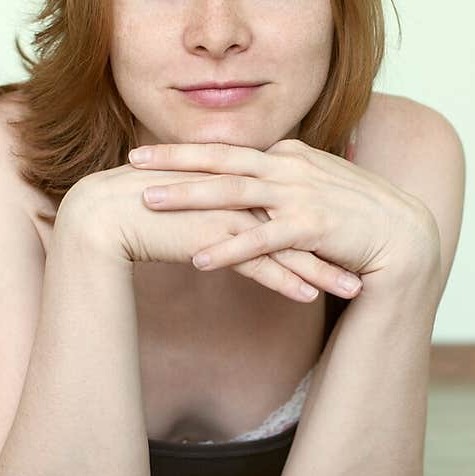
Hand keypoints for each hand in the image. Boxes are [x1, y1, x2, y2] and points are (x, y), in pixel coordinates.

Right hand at [62, 161, 364, 303]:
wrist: (102, 214)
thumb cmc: (142, 210)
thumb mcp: (192, 204)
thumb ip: (219, 205)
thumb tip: (240, 218)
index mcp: (236, 177)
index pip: (292, 199)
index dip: (326, 218)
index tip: (354, 235)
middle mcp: (238, 190)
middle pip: (302, 219)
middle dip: (340, 243)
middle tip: (372, 260)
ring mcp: (227, 212)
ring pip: (288, 244)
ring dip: (324, 269)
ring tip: (355, 289)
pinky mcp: (212, 236)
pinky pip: (258, 263)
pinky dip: (286, 280)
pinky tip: (310, 298)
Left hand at [127, 138, 440, 284]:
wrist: (406, 237)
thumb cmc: (359, 218)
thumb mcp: (315, 190)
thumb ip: (281, 184)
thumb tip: (250, 185)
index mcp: (289, 156)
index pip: (228, 152)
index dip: (186, 153)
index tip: (147, 154)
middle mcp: (291, 167)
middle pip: (222, 160)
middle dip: (174, 160)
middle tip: (133, 161)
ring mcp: (303, 194)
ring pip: (235, 192)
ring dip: (189, 196)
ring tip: (149, 203)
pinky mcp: (314, 226)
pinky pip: (263, 239)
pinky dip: (230, 249)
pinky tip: (200, 260)